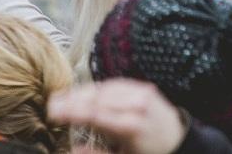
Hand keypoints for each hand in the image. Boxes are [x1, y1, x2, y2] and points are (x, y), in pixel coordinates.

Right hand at [48, 80, 188, 153]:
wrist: (180, 142)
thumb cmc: (149, 153)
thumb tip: (73, 150)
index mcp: (130, 127)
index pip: (95, 114)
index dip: (72, 111)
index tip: (54, 111)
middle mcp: (137, 106)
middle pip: (98, 98)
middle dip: (73, 100)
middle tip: (52, 104)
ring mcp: (142, 94)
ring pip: (106, 88)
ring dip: (83, 92)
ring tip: (63, 98)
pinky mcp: (145, 88)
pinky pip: (117, 84)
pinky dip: (99, 87)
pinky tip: (86, 92)